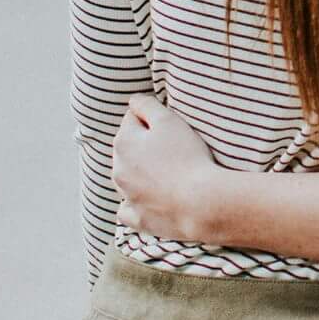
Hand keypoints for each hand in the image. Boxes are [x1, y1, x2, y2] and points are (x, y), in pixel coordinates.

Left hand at [111, 94, 221, 242]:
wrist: (199, 202)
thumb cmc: (186, 156)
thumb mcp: (168, 119)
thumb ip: (146, 105)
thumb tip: (133, 100)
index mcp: (123, 143)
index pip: (132, 118)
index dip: (152, 118)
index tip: (170, 127)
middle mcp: (118, 170)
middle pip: (128, 148)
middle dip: (143, 145)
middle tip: (173, 148)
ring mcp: (126, 197)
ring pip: (127, 177)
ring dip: (141, 172)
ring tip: (169, 172)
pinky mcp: (136, 218)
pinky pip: (128, 208)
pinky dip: (136, 202)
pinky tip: (151, 199)